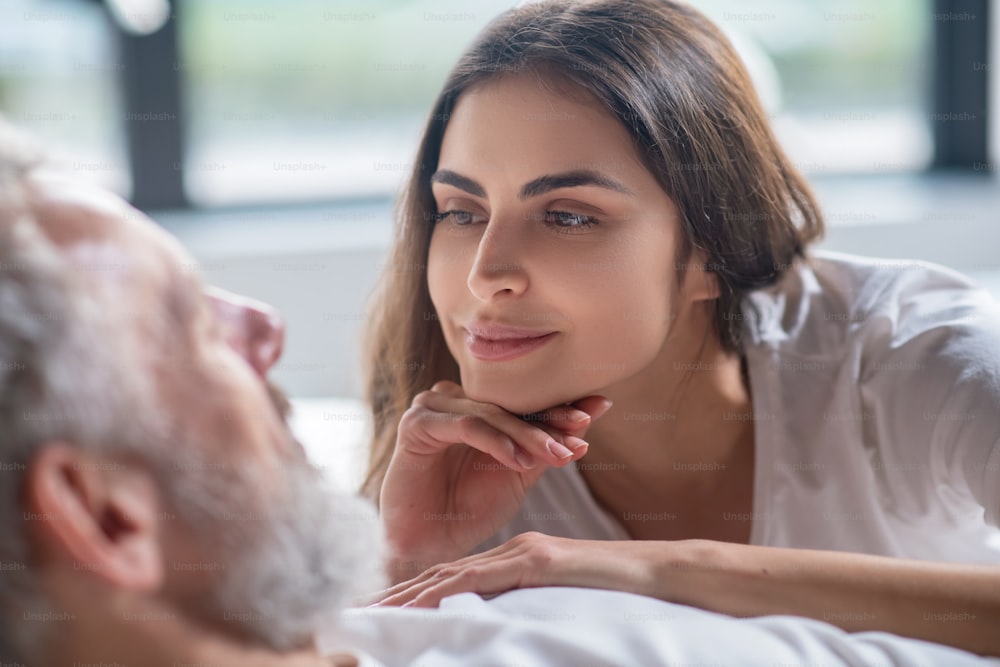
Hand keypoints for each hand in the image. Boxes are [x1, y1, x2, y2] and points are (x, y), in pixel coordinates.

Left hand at [370, 532, 662, 607]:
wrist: (664, 575)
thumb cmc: (621, 596)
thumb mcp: (564, 603)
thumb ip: (530, 608)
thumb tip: (499, 633)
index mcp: (518, 559)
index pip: (455, 578)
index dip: (415, 594)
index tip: (383, 614)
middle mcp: (514, 549)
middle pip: (442, 573)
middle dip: (398, 595)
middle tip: (360, 614)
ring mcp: (525, 552)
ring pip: (452, 574)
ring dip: (408, 596)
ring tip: (372, 614)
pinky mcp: (538, 561)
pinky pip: (481, 578)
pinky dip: (443, 593)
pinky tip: (417, 607)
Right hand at [380, 382, 611, 580]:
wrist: (428, 545)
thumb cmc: (470, 509)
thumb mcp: (518, 474)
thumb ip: (546, 447)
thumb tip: (591, 420)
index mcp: (478, 405)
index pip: (524, 399)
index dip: (562, 405)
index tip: (600, 407)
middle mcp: (455, 399)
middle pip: (510, 402)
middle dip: (549, 420)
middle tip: (581, 431)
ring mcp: (433, 408)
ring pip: (490, 412)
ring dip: (526, 433)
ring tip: (555, 454)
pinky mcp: (416, 424)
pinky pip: (464, 425)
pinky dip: (494, 441)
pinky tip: (516, 460)